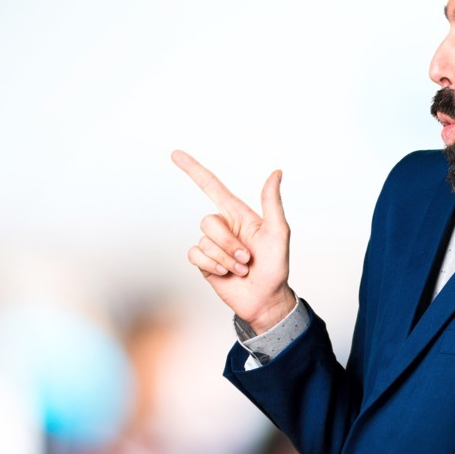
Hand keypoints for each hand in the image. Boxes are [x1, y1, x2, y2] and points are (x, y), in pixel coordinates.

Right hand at [173, 150, 296, 333]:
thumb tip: (276, 172)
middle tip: (247, 258)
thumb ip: (272, 202)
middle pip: (208, 222)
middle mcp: (223, 227)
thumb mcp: (279, 233)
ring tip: (241, 268)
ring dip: (225, 258)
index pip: (211, 186)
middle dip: (229, 243)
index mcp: (239, 215)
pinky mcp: (204, 263)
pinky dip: (212, 265)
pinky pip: (196, 255)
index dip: (193, 169)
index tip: (175, 154)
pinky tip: (226, 274)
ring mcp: (212, 245)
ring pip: (204, 241)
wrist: (265, 299)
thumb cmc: (276, 267)